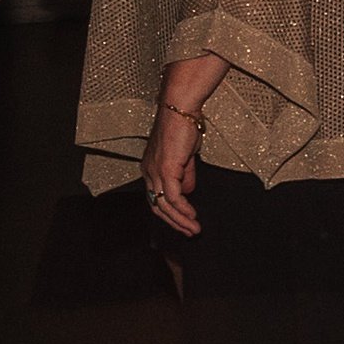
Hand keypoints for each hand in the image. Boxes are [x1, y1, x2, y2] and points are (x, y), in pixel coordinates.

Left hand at [142, 103, 202, 236]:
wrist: (181, 110)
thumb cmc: (183, 127)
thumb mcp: (184, 156)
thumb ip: (185, 175)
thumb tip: (187, 192)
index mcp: (151, 168)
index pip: (156, 198)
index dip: (170, 213)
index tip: (184, 222)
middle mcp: (148, 172)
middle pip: (157, 206)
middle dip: (174, 222)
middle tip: (189, 232)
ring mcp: (155, 172)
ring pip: (164, 205)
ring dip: (180, 220)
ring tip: (194, 230)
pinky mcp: (165, 170)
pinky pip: (173, 197)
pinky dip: (183, 209)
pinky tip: (192, 217)